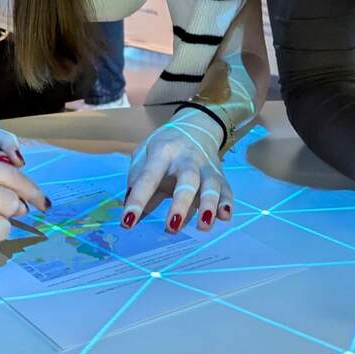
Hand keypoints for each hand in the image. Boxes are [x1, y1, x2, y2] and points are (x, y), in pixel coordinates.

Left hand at [121, 112, 232, 233]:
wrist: (195, 126)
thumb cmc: (163, 146)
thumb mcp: (144, 153)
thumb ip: (137, 178)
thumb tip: (129, 207)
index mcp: (162, 152)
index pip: (148, 177)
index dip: (138, 199)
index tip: (127, 221)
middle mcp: (187, 158)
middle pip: (187, 179)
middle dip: (180, 204)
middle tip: (172, 227)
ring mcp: (206, 167)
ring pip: (210, 185)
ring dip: (208, 205)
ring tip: (203, 226)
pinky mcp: (220, 175)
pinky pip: (226, 189)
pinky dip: (226, 203)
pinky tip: (225, 216)